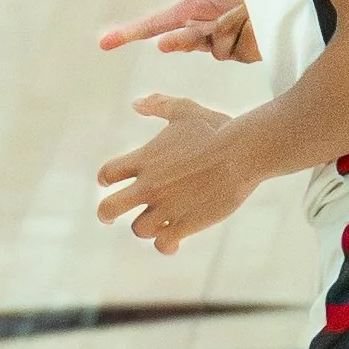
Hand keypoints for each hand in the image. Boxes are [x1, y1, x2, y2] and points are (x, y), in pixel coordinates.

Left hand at [97, 93, 254, 253]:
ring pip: (138, 229)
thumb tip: (136, 103)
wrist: (242, 153)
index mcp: (145, 159)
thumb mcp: (186, 110)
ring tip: (159, 224)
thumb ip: (159, 105)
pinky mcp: (186, 224)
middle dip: (106, 214)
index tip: (112, 182)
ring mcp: (167, 207)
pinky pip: (163, 244)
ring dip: (146, 227)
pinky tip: (174, 241)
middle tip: (110, 217)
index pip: (107, 174)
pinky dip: (166, 245)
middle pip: (108, 209)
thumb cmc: (218, 130)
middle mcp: (150, 186)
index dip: (106, 179)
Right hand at [98, 0, 257, 62]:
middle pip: (179, 41)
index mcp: (192, 10)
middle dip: (178, 39)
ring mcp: (220, 44)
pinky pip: (230, 47)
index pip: (156, 24)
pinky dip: (240, 32)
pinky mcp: (240, 54)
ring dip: (222, 26)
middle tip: (171, 40)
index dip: (130, 33)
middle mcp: (202, 30)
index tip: (105, 42)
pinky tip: (253, 22)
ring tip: (242, 11)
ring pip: (208, 45)